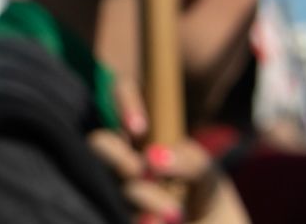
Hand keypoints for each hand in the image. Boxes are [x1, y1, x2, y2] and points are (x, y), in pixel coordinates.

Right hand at [85, 81, 249, 223]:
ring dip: (143, 196)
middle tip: (137, 170)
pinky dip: (143, 219)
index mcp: (143, 133)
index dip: (125, 102)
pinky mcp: (117, 213)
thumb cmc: (203, 191)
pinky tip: (157, 221)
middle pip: (99, 141)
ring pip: (111, 181)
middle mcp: (122, 155)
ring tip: (176, 213)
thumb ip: (187, 160)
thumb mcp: (206, 171)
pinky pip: (119, 213)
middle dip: (114, 154)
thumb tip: (152, 158)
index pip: (124, 94)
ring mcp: (116, 186)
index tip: (139, 128)